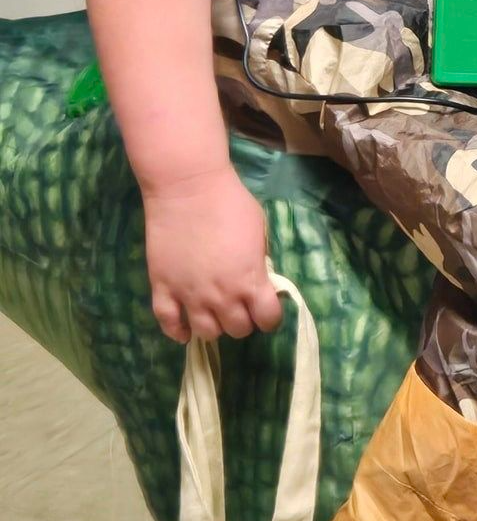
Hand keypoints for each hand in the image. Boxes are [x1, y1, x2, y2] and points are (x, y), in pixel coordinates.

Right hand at [141, 166, 281, 342]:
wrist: (188, 187)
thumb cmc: (231, 203)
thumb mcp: (260, 232)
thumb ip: (259, 261)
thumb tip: (258, 277)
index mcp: (250, 281)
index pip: (267, 319)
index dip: (270, 317)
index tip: (266, 309)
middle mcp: (221, 296)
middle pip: (238, 329)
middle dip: (243, 320)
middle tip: (240, 306)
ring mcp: (189, 295)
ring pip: (206, 333)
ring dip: (215, 327)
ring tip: (215, 314)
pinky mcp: (162, 288)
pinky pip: (168, 323)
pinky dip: (177, 332)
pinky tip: (184, 330)